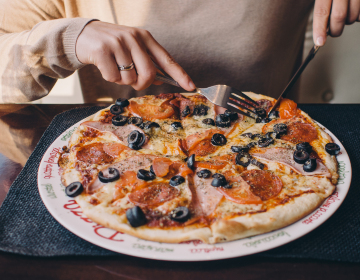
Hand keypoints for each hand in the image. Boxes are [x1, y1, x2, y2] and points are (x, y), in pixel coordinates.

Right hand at [75, 21, 195, 90]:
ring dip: (122, 80)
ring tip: (114, 66)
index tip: (191, 86)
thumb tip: (158, 80)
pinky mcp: (102, 50)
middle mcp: (134, 38)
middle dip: (142, 84)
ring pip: (129, 79)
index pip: (166, 59)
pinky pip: (113, 78)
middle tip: (133, 80)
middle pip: (149, 74)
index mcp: (145, 37)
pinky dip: (110, 78)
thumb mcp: (132, 48)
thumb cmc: (112, 45)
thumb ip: (146, 62)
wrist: (83, 34)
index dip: (180, 75)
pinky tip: (105, 66)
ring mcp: (118, 43)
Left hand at [313, 0, 359, 45]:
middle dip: (335, 30)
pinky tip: (355, 8)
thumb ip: (321, 5)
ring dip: (349, 21)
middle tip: (333, 32)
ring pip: (353, 16)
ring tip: (346, 14)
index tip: (319, 42)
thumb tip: (320, 27)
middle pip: (338, 16)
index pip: (321, 11)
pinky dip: (358, 16)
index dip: (319, 28)